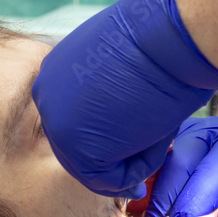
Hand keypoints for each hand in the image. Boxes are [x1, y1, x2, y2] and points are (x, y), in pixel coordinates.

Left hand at [32, 0, 217, 199]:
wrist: (171, 36)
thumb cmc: (163, 44)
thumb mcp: (123, 71)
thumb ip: (109, 101)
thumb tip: (123, 139)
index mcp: (54, 72)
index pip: (75, 124)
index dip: (109, 144)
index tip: (134, 153)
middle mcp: (46, 96)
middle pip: (78, 151)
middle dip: (115, 162)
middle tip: (143, 175)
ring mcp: (57, 123)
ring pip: (94, 169)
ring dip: (132, 163)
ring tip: (161, 138)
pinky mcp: (76, 148)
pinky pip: (110, 180)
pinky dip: (140, 168)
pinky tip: (158, 139)